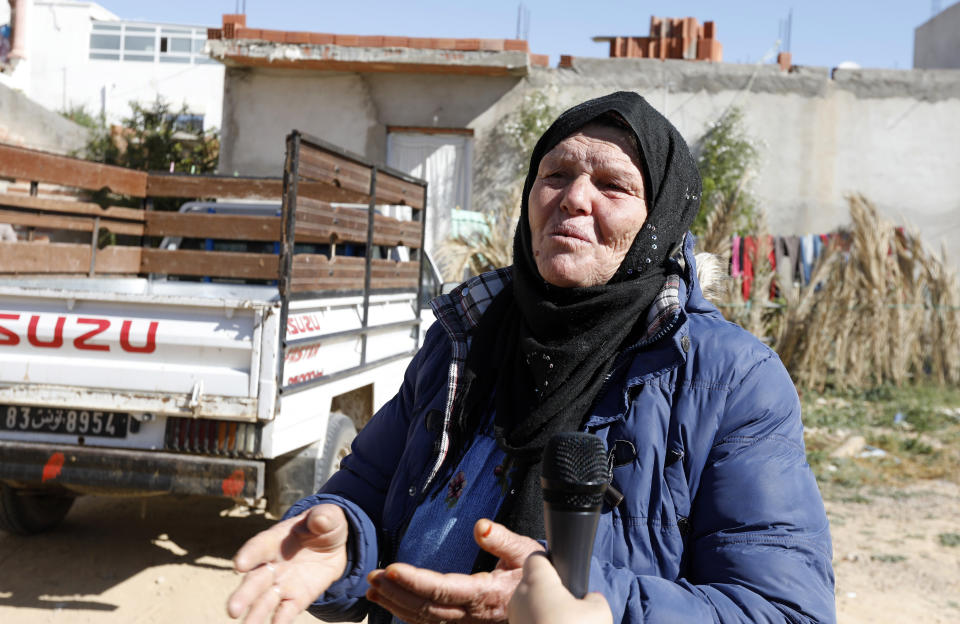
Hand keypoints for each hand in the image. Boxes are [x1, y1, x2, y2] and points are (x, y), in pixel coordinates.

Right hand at [226, 504, 349, 623]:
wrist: (334, 545)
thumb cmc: (324, 525)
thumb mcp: (328, 516)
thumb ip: (324, 517)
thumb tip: (321, 519)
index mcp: (275, 539)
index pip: (259, 546)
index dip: (249, 555)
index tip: (240, 565)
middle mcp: (272, 564)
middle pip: (255, 580)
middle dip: (244, 595)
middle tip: (233, 609)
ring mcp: (283, 583)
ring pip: (265, 600)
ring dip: (255, 614)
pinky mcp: (297, 598)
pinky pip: (286, 611)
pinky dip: (280, 621)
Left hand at [365, 518, 543, 623]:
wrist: (551, 602)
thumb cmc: (539, 572)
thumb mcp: (526, 552)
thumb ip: (502, 540)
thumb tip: (480, 526)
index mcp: (487, 596)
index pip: (444, 590)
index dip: (416, 582)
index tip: (392, 570)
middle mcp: (474, 615)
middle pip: (427, 608)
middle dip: (397, 592)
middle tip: (372, 577)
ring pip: (426, 620)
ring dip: (396, 604)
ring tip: (372, 589)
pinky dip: (408, 614)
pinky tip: (392, 603)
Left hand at [508, 552, 611, 623]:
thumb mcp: (599, 612)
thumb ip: (593, 598)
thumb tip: (589, 599)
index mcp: (537, 582)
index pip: (537, 557)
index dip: (551, 562)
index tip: (563, 573)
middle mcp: (519, 597)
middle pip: (532, 583)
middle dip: (549, 591)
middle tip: (570, 606)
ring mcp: (514, 619)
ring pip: (528, 606)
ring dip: (544, 612)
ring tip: (566, 622)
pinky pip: (528, 622)